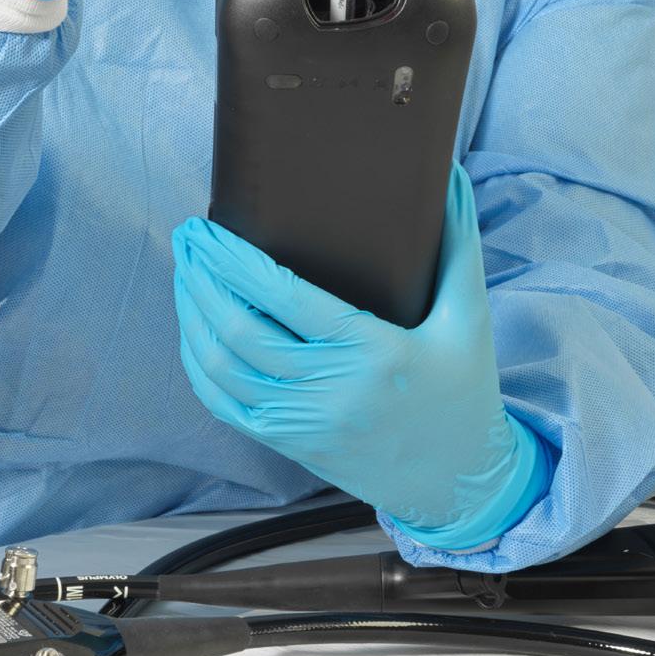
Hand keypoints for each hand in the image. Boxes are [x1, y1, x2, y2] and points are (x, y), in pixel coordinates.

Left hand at [172, 164, 550, 550]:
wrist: (459, 480)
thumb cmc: (464, 389)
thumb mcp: (469, 317)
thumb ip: (459, 243)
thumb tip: (447, 176)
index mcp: (372, 350)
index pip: (283, 297)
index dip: (234, 260)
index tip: (210, 228)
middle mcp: (330, 390)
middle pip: (238, 329)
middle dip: (201, 277)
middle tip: (188, 237)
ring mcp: (303, 422)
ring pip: (220, 367)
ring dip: (191, 315)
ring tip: (185, 273)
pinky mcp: (289, 443)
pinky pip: (223, 404)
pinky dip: (197, 363)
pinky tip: (193, 329)